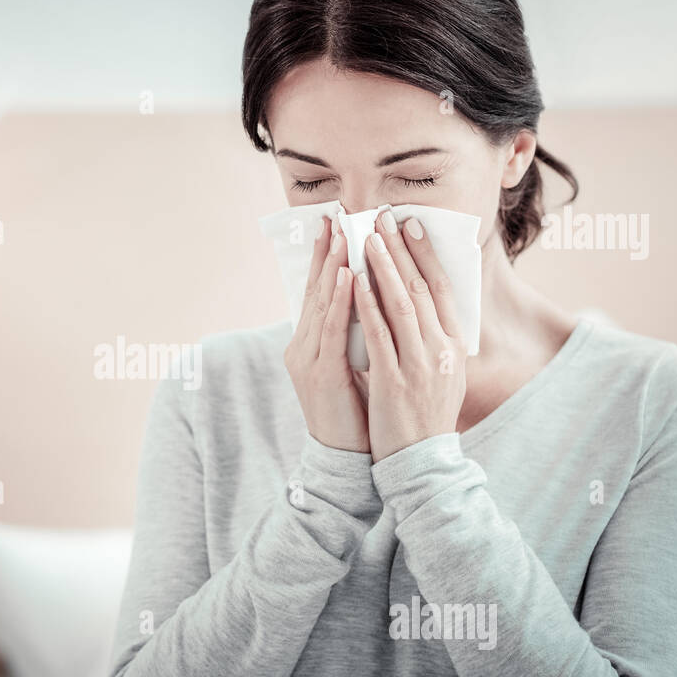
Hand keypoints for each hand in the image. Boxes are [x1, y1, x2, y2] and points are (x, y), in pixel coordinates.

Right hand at [284, 214, 370, 452]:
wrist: (345, 459)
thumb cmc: (356, 413)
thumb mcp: (354, 366)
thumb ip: (357, 336)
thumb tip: (374, 303)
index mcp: (311, 344)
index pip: (319, 293)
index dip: (325, 258)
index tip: (335, 225)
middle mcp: (302, 347)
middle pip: (315, 291)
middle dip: (326, 252)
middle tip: (336, 217)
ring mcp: (309, 360)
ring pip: (322, 304)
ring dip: (333, 267)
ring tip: (343, 236)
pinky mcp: (323, 374)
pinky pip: (332, 330)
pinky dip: (341, 301)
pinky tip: (349, 277)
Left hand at [351, 210, 466, 460]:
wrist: (421, 462)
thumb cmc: (426, 416)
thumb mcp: (443, 373)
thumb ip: (436, 340)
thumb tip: (425, 305)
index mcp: (455, 346)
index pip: (442, 289)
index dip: (426, 255)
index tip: (411, 226)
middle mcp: (442, 350)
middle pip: (421, 289)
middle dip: (401, 250)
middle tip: (383, 218)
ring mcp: (419, 365)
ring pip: (401, 305)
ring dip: (383, 268)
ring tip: (367, 238)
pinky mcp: (395, 381)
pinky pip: (379, 335)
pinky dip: (367, 305)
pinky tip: (356, 281)